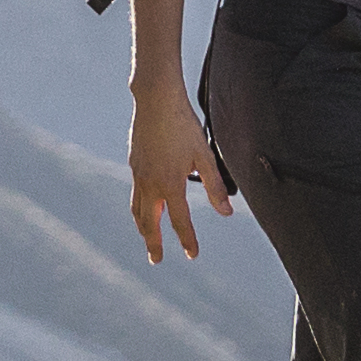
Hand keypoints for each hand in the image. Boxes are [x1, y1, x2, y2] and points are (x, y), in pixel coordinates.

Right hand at [128, 83, 221, 264]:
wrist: (156, 100)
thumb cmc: (183, 125)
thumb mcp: (204, 155)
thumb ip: (215, 185)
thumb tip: (226, 211)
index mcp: (170, 184)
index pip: (180, 221)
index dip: (187, 240)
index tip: (192, 255)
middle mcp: (150, 184)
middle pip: (150, 223)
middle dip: (153, 243)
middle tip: (156, 260)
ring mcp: (138, 174)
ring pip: (138, 210)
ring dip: (143, 228)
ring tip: (147, 238)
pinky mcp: (134, 164)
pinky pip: (135, 193)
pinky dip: (139, 208)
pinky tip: (145, 206)